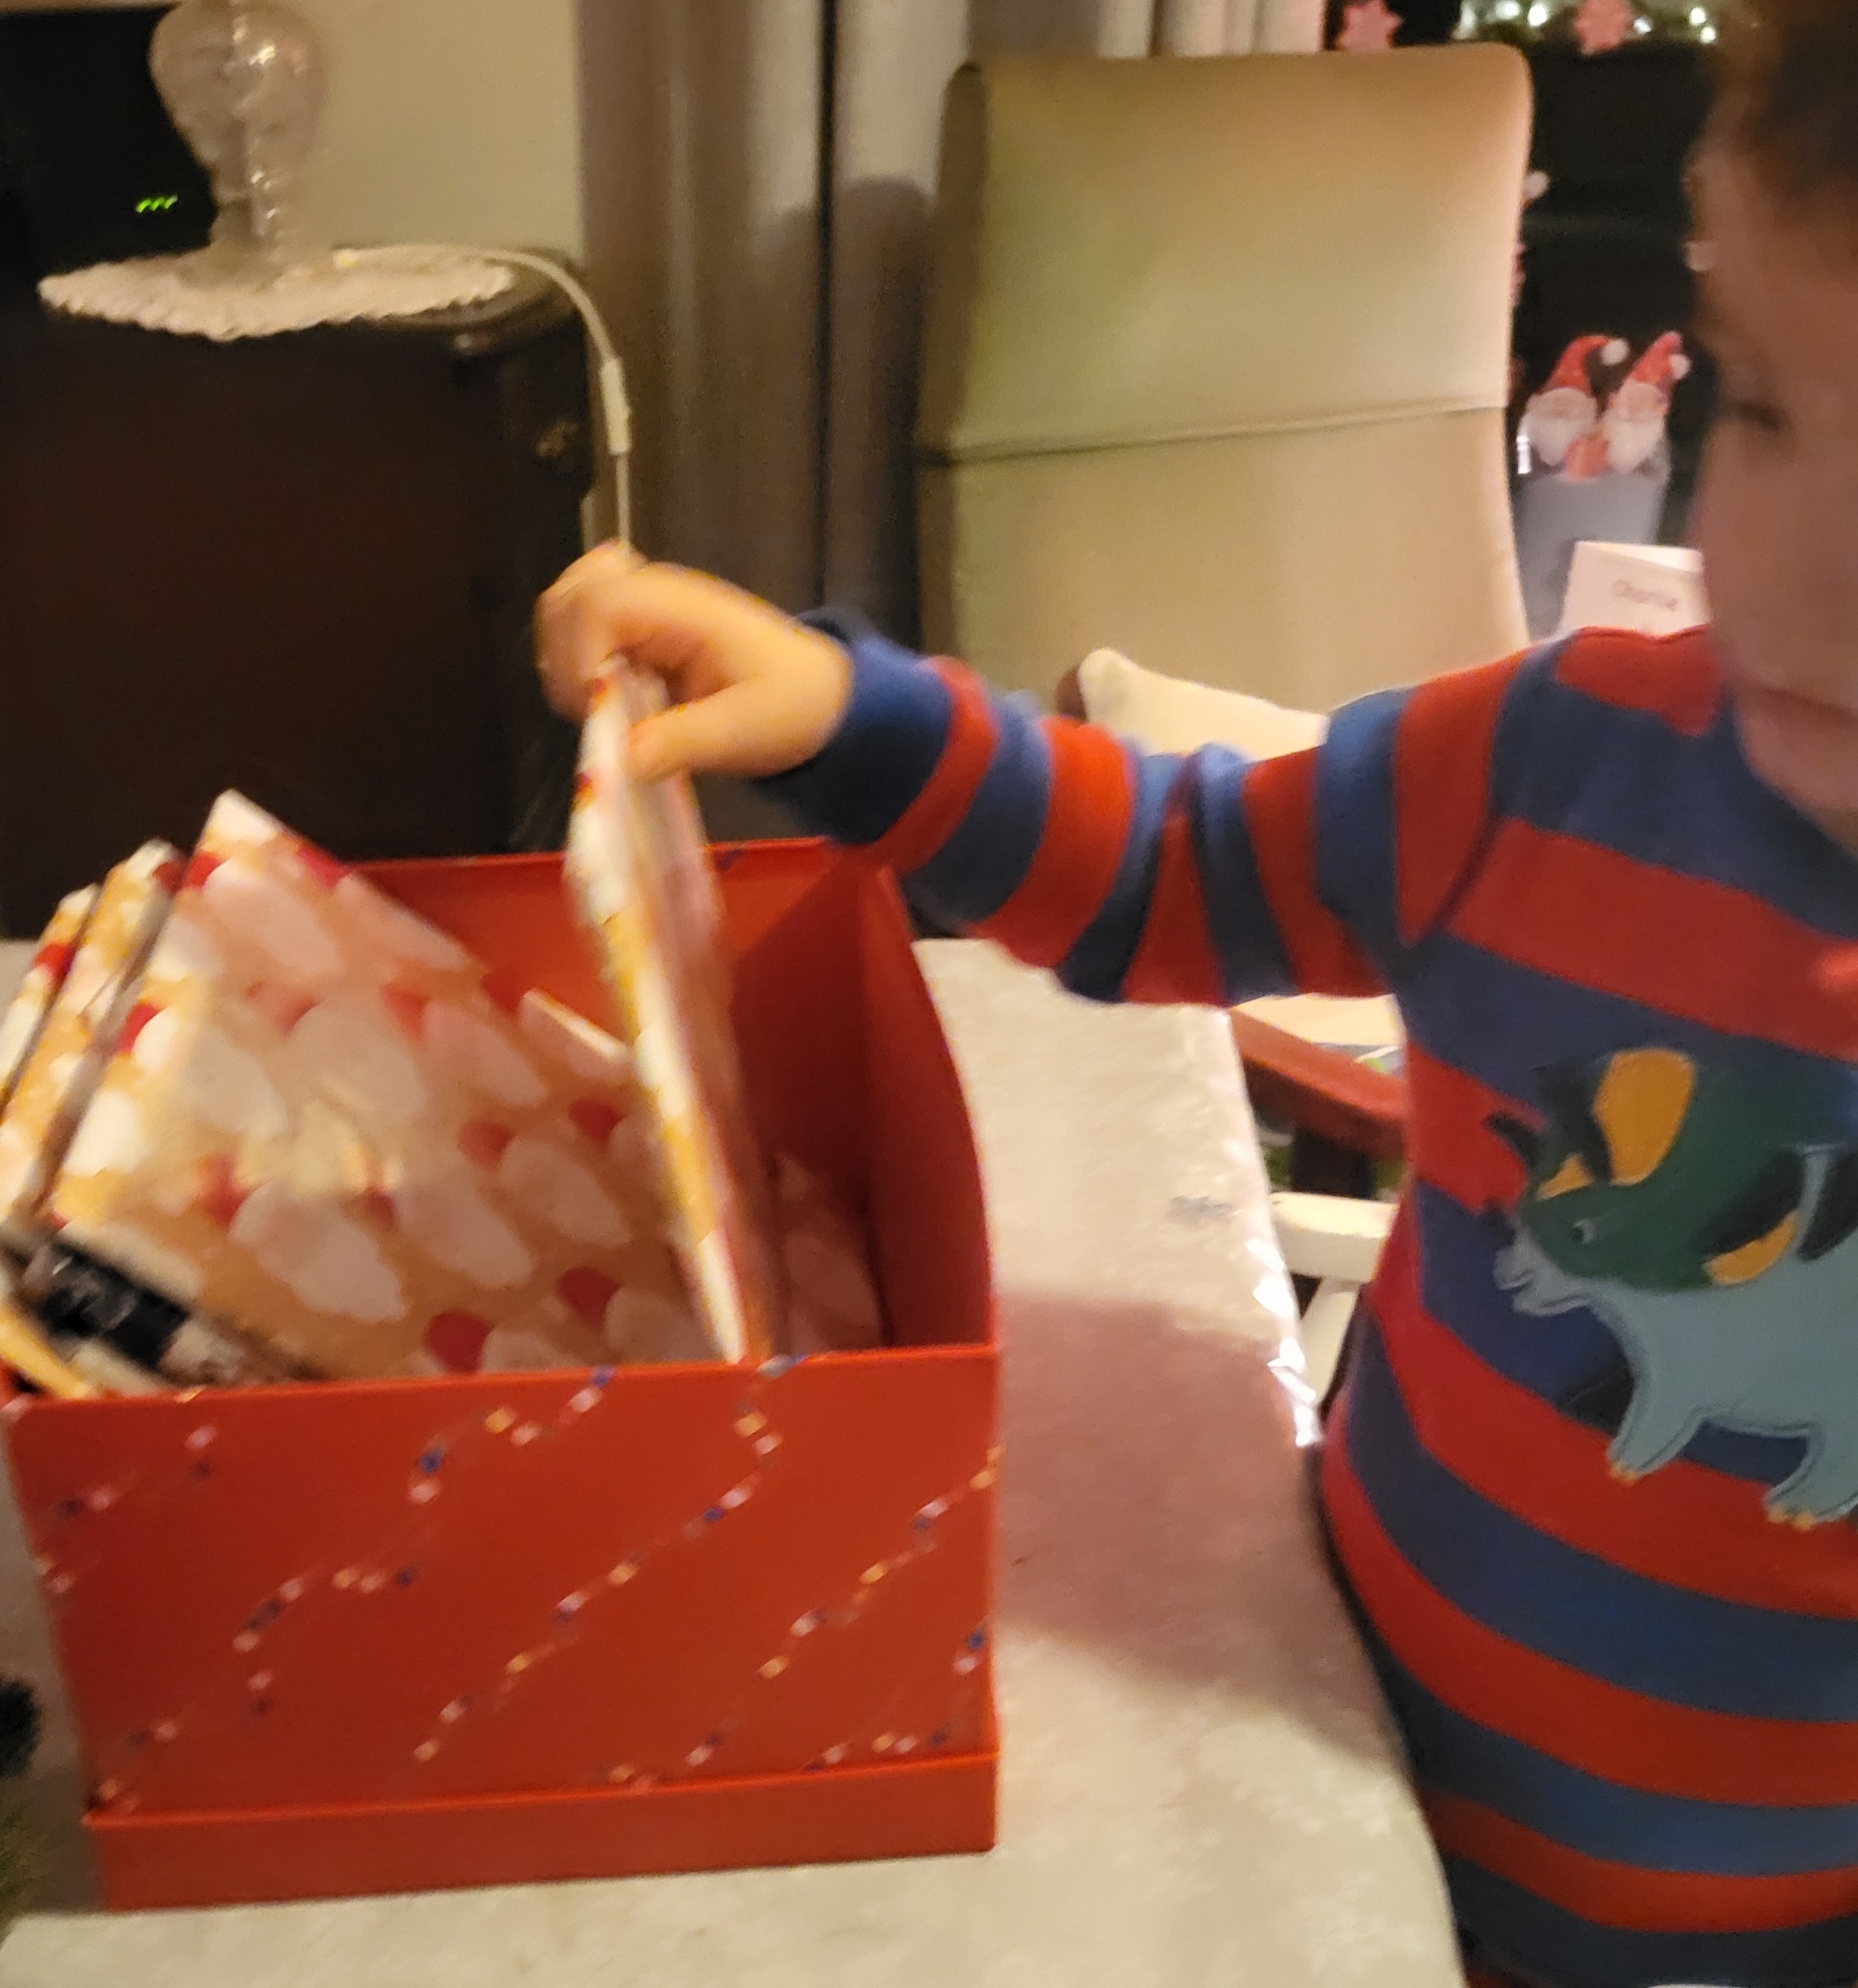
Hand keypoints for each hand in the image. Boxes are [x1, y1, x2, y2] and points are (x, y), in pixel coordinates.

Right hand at [535, 543, 852, 781]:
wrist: (816, 699)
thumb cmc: (792, 706)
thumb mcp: (748, 730)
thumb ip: (687, 740)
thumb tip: (626, 761)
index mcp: (681, 607)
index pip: (598, 602)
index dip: (580, 655)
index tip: (597, 709)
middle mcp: (652, 598)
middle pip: (568, 597)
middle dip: (563, 658)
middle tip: (597, 712)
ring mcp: (640, 613)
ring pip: (564, 612)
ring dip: (565, 664)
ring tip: (604, 710)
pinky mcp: (633, 637)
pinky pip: (579, 636)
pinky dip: (575, 669)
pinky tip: (609, 702)